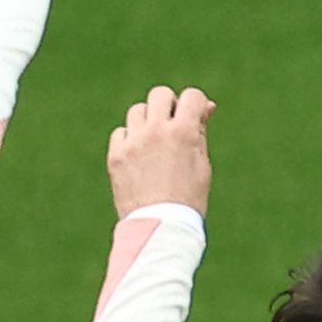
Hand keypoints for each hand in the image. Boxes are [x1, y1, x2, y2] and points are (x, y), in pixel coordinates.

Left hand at [105, 85, 216, 216]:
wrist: (161, 227)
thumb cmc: (188, 198)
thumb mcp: (202, 163)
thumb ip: (200, 131)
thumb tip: (205, 105)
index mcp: (184, 133)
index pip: (192, 96)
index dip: (195, 104)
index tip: (193, 117)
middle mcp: (157, 131)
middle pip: (160, 95)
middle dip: (168, 106)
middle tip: (171, 126)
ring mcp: (134, 142)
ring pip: (137, 111)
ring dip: (147, 122)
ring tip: (153, 145)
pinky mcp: (116, 155)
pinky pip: (121, 133)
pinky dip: (130, 140)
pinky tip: (138, 159)